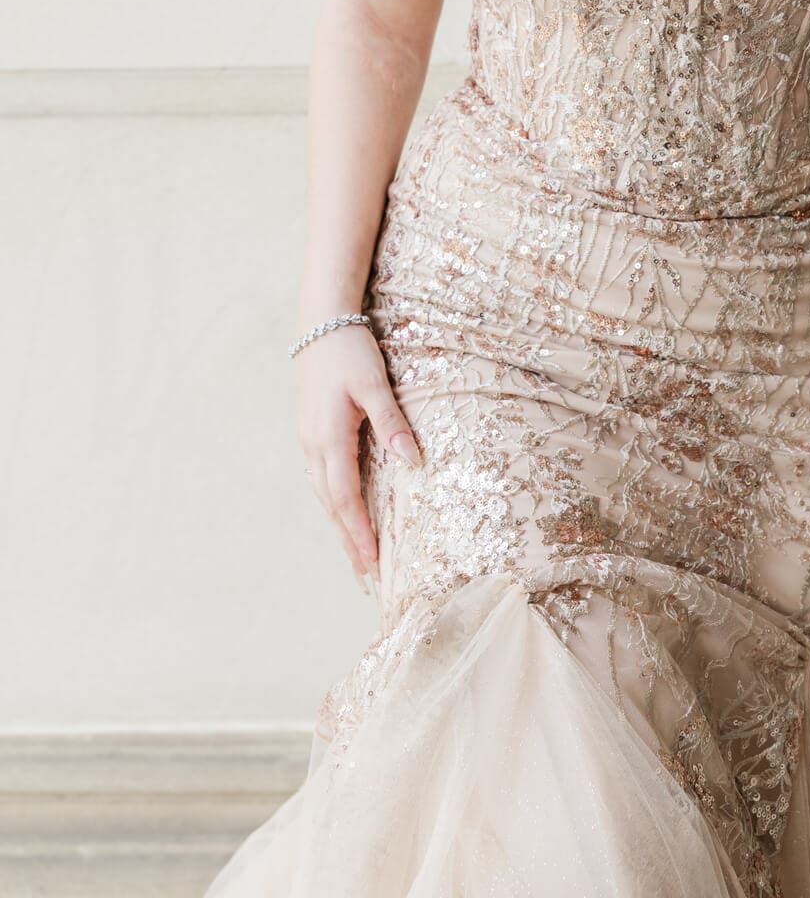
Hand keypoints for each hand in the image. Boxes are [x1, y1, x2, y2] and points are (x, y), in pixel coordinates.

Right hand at [296, 323, 422, 584]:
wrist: (319, 321)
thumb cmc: (350, 350)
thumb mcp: (375, 384)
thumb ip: (392, 423)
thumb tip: (411, 461)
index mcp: (329, 438)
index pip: (345, 498)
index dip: (359, 532)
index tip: (372, 562)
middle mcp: (314, 445)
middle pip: (331, 504)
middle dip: (348, 540)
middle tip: (365, 576)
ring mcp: (309, 439)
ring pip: (323, 494)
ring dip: (339, 525)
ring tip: (355, 553)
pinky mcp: (311, 431)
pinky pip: (320, 478)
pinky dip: (333, 501)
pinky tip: (342, 510)